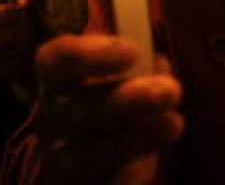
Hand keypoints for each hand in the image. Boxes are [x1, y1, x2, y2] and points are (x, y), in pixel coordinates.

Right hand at [32, 34, 183, 183]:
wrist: (88, 158)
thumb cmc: (113, 99)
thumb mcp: (124, 73)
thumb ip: (139, 63)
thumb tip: (157, 64)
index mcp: (56, 79)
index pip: (56, 61)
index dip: (90, 56)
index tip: (132, 52)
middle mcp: (50, 119)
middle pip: (74, 110)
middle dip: (125, 100)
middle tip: (169, 90)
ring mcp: (59, 160)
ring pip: (85, 155)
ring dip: (135, 138)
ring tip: (173, 123)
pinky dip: (126, 178)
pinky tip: (148, 164)